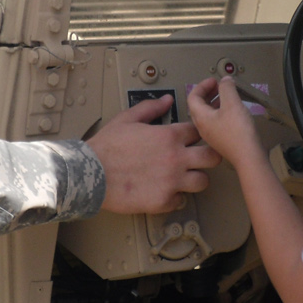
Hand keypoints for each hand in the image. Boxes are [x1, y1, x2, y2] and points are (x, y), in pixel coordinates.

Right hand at [86, 95, 220, 213]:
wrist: (89, 172)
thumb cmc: (106, 146)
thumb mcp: (127, 119)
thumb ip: (150, 108)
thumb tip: (167, 100)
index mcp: (168, 136)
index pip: (199, 131)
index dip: (196, 134)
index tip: (190, 138)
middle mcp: (176, 158)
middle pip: (212, 157)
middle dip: (208, 156)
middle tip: (198, 158)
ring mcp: (172, 181)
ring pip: (203, 182)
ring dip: (195, 179)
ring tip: (184, 177)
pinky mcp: (163, 201)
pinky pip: (182, 201)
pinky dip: (175, 197)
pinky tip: (166, 191)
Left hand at [186, 78, 261, 167]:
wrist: (249, 156)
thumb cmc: (238, 134)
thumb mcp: (232, 103)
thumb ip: (227, 88)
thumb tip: (225, 81)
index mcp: (201, 118)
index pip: (193, 97)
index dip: (202, 85)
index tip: (213, 81)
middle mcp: (203, 127)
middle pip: (199, 105)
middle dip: (208, 92)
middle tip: (218, 86)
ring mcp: (212, 134)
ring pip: (208, 113)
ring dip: (216, 101)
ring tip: (226, 95)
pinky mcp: (222, 139)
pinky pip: (217, 121)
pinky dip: (222, 110)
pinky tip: (233, 109)